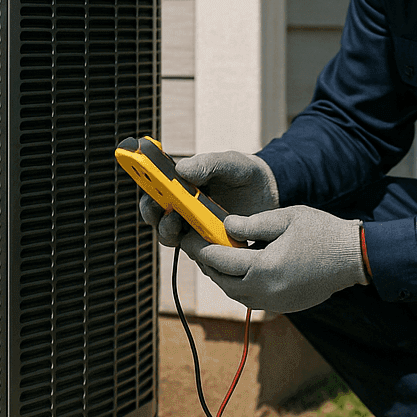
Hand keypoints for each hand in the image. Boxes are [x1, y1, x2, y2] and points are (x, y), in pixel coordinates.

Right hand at [137, 151, 279, 246]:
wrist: (270, 193)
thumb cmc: (245, 173)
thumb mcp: (230, 162)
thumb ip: (208, 163)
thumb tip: (180, 169)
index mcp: (180, 185)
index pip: (153, 192)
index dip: (146, 195)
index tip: (150, 195)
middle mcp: (182, 209)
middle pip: (157, 219)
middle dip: (157, 219)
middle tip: (168, 215)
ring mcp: (194, 229)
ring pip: (173, 239)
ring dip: (174, 234)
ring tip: (186, 228)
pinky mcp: (210, 246)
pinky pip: (198, 254)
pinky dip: (200, 251)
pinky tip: (209, 244)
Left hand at [186, 206, 364, 313]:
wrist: (354, 258)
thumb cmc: (321, 232)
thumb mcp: (284, 218)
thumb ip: (250, 223)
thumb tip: (224, 227)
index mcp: (264, 267)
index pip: (219, 259)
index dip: (199, 246)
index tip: (187, 235)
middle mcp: (266, 291)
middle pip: (222, 281)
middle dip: (206, 263)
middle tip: (197, 244)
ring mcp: (275, 303)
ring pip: (234, 293)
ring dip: (222, 276)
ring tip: (216, 255)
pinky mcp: (283, 307)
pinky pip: (251, 298)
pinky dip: (240, 284)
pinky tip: (240, 268)